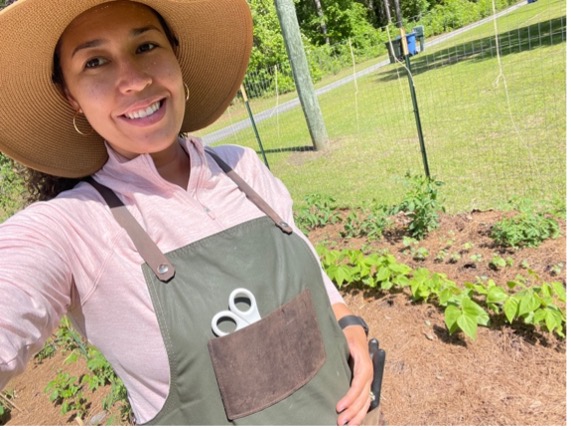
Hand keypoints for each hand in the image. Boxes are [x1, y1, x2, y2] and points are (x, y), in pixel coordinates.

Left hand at [332, 305, 373, 425]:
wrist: (355, 332)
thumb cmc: (347, 336)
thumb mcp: (344, 339)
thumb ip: (338, 347)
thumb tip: (321, 354)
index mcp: (364, 364)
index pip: (358, 384)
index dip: (350, 397)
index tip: (339, 406)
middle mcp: (368, 374)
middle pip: (362, 397)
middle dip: (352, 411)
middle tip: (339, 421)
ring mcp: (368, 380)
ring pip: (365, 402)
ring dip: (357, 415)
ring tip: (346, 425)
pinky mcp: (364, 384)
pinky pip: (365, 401)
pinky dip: (360, 413)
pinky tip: (353, 421)